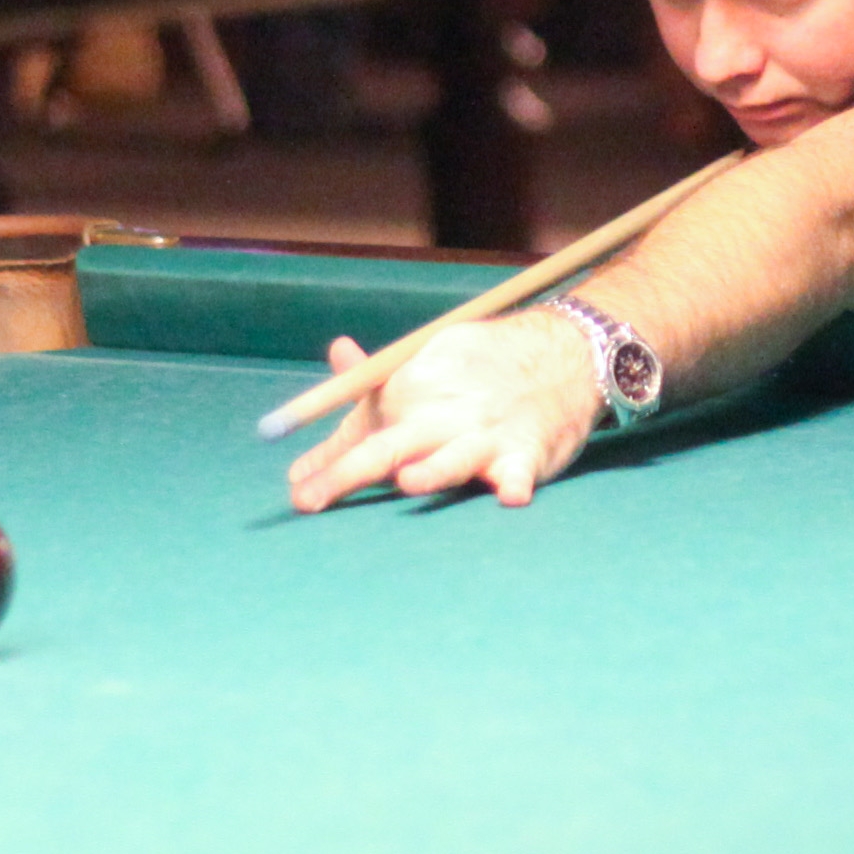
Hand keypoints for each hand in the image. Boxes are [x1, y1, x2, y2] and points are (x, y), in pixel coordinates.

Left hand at [286, 311, 598, 511]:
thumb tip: (310, 430)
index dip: (325, 462)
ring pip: (453, 458)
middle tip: (309, 499)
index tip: (295, 488)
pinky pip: (520, 472)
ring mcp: (484, 436)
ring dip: (434, 469)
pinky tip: (510, 496)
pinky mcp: (527, 454)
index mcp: (409, 397)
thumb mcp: (416, 377)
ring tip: (409, 482)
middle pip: (388, 447)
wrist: (557, 353)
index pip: (358, 433)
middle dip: (347, 472)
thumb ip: (363, 404)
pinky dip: (515, 483)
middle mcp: (440, 417)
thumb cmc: (475, 376)